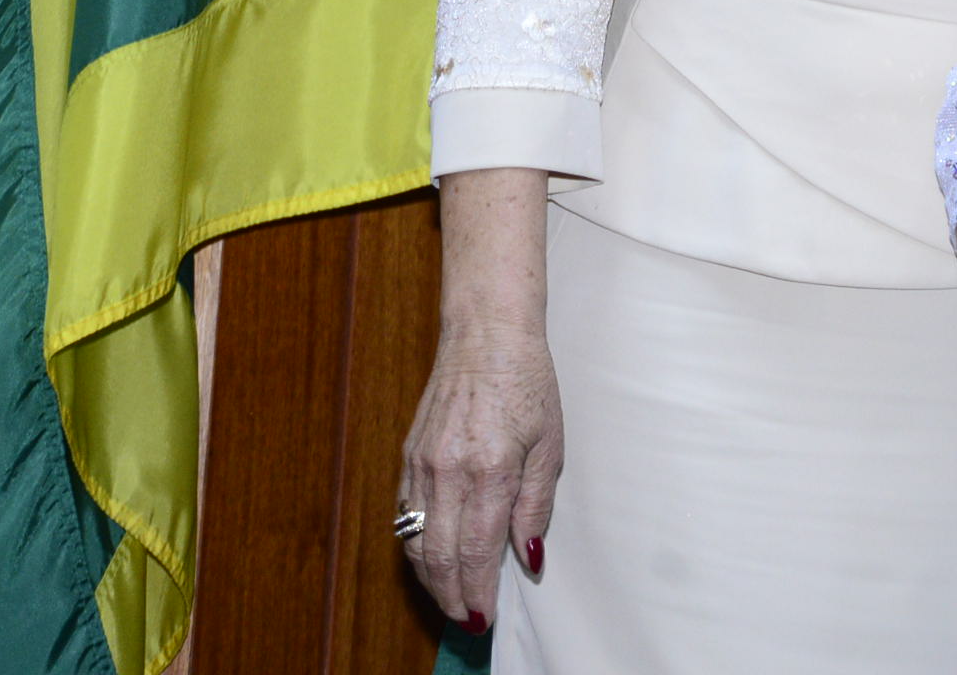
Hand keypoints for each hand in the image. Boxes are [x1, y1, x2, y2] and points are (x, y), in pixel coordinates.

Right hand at [398, 319, 563, 629]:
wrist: (486, 334)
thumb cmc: (528, 382)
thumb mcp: (550, 442)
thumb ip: (536, 505)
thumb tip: (530, 557)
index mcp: (489, 469)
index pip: (476, 550)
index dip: (478, 590)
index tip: (484, 618)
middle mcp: (448, 471)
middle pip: (439, 555)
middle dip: (453, 596)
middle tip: (468, 621)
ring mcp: (421, 465)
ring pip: (416, 541)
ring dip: (432, 579)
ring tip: (452, 600)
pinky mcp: (408, 456)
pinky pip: (406, 515)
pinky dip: (416, 546)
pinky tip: (432, 561)